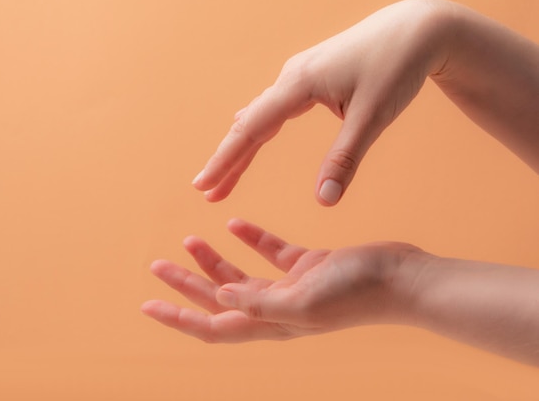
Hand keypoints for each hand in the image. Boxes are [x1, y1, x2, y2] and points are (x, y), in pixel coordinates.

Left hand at [141, 219, 425, 342]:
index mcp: (271, 323)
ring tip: (189, 239)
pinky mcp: (307, 265)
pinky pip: (270, 251)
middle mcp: (276, 308)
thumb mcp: (304, 302)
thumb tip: (220, 297)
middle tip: (157, 265)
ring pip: (240, 274)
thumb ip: (260, 303)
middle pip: (218, 298)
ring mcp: (291, 286)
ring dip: (213, 259)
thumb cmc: (357, 294)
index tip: (147, 304)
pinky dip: (251, 239)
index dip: (178, 318)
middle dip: (185, 284)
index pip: (213, 325)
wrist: (402, 279)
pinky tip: (235, 223)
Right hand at [192, 0, 450, 205]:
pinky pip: (274, 107)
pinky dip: (259, 129)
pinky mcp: (310, 77)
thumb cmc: (397, 66)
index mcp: (299, 84)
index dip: (225, 160)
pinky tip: (250, 132)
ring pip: (260, 115)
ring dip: (241, 147)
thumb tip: (324, 201)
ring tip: (224, 174)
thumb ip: (345, 159)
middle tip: (206, 191)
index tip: (202, 186)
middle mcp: (291, 77)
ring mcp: (299, 74)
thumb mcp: (373, 116)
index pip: (252, 129)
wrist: (417, 27)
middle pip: (248, 124)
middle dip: (227, 160)